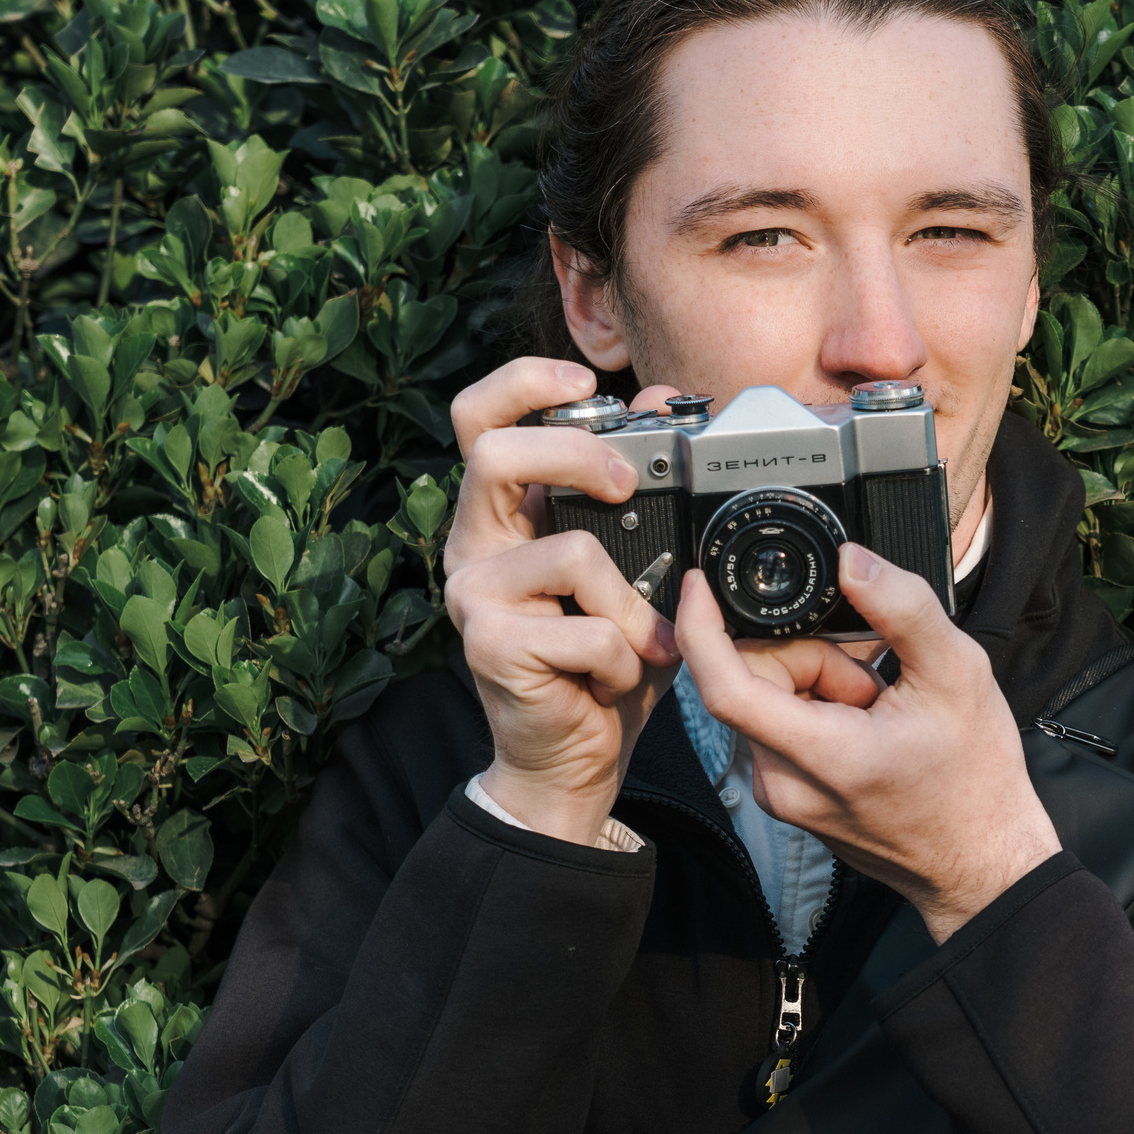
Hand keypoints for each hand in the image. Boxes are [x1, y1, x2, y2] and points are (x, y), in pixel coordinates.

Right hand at [443, 358, 682, 846]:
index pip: (478, 418)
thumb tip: (661, 400)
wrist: (574, 756)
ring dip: (632, 605)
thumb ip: (645, 491)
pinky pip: (587, 631)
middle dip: (575, 453)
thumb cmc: (602, 659)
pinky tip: (611, 681)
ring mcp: (472, 596)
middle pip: (492, 452)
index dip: (522, 380)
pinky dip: (623, 659)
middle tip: (627, 483)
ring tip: (639, 644)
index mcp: (503, 516)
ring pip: (571, 554)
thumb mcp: (638, 567)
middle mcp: (473, 546)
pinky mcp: (487, 646)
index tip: (584, 377)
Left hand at [674, 547, 1060, 940]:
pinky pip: (780, 727)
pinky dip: (817, 708)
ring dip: (817, 682)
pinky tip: (866, 723)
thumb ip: (902, 608)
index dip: (701, 626)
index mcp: (821, 754)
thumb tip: (852, 561)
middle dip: (809, 656)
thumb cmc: (975, 782)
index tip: (700, 584)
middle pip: (753, 679)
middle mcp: (783, 782)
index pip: (723, 686)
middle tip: (871, 677)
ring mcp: (782, 795)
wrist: (980, 861)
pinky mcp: (788, 798)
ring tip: (877, 707)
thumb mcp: (957, 673)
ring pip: (767, 700)